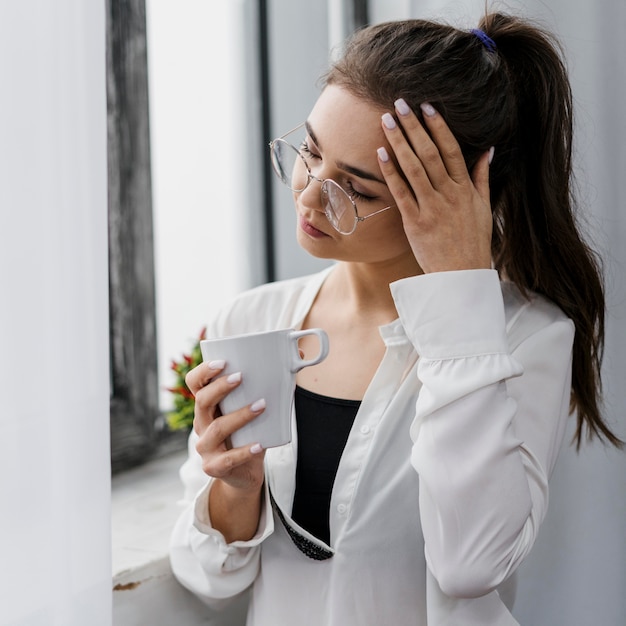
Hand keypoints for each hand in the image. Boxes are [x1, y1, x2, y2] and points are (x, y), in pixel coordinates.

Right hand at [186, 360, 265, 493]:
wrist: (244, 473)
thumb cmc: (250, 434)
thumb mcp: (255, 410)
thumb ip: (272, 384)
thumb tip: (300, 352)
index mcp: (207, 406)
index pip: (194, 384)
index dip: (203, 371)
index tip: (222, 361)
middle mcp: (201, 424)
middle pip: (202, 401)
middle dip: (220, 387)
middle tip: (241, 377)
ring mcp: (205, 447)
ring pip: (218, 428)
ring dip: (240, 415)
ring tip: (261, 405)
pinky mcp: (214, 467)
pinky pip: (229, 458)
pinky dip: (245, 451)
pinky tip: (259, 444)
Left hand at [378, 100, 492, 272]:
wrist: (462, 276)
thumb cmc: (473, 242)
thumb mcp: (484, 208)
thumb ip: (482, 178)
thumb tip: (488, 151)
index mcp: (466, 189)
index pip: (452, 149)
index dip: (438, 126)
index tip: (427, 106)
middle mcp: (449, 194)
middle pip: (430, 153)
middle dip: (414, 126)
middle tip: (400, 104)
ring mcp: (432, 208)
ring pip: (414, 168)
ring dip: (399, 142)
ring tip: (386, 120)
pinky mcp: (415, 223)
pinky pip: (402, 193)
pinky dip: (391, 172)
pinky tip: (380, 154)